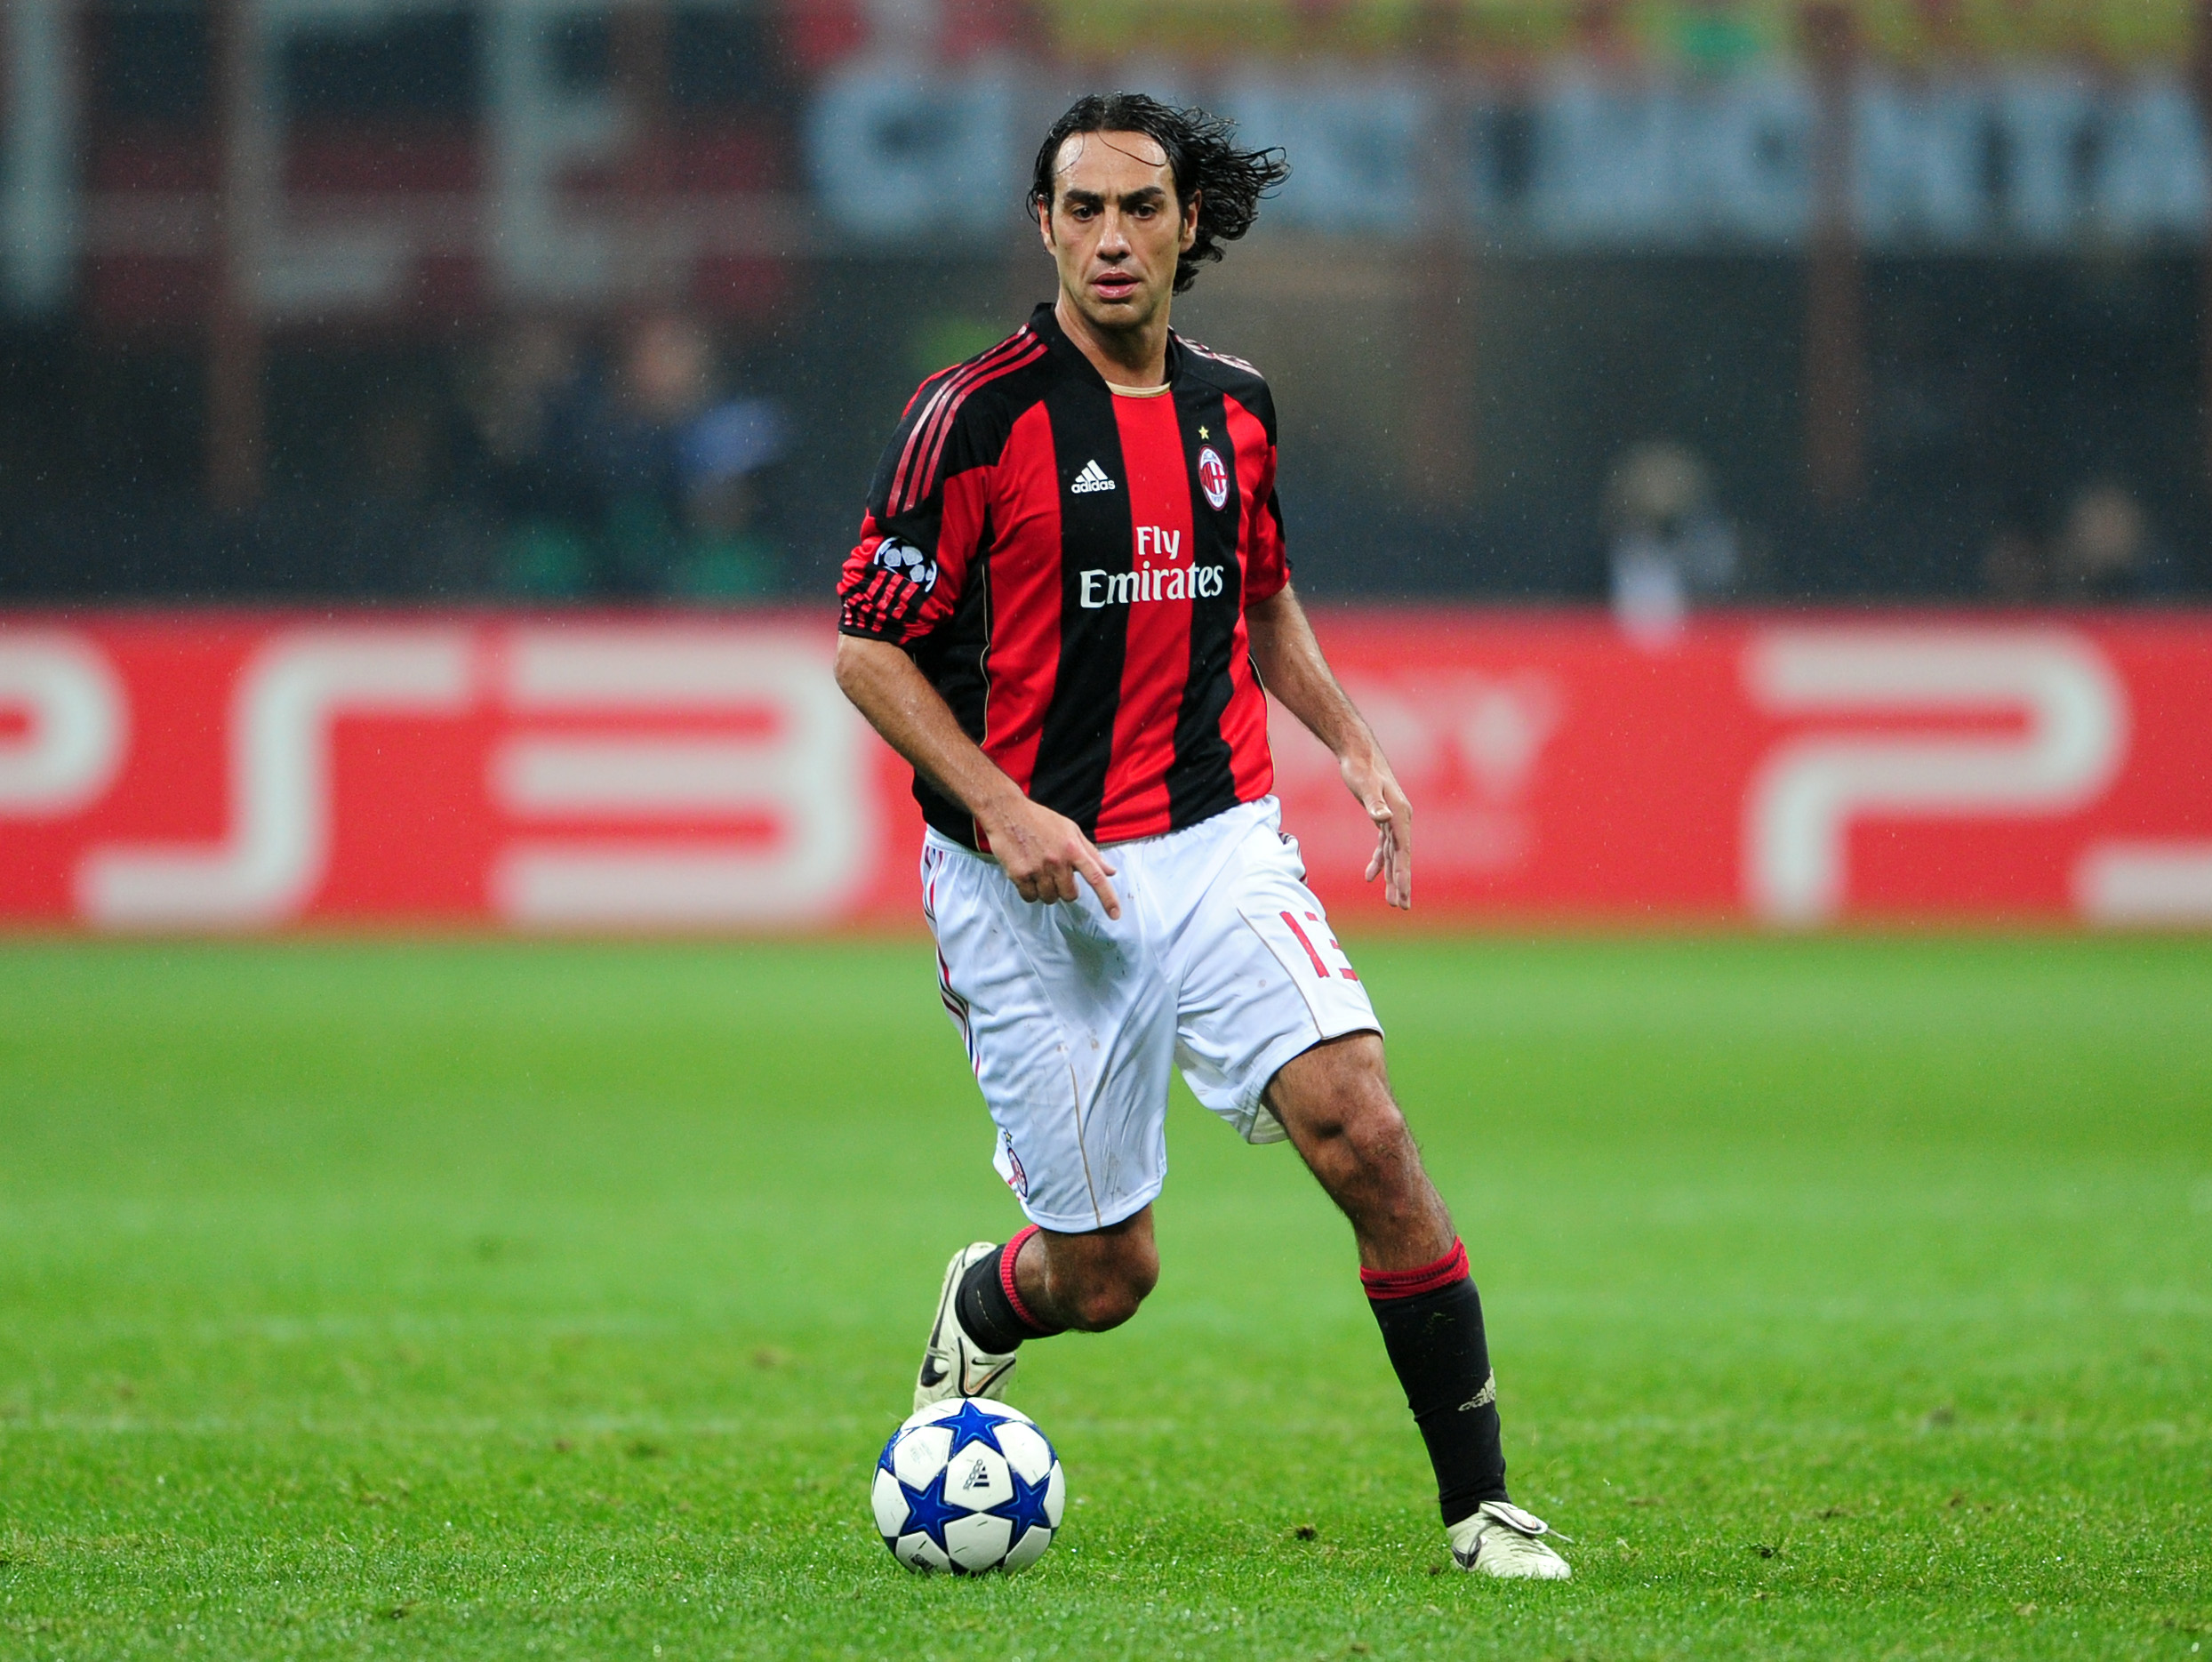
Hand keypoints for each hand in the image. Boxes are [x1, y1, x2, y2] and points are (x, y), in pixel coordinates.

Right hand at [977, 793, 1121, 918]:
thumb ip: (1091, 852)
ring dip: (1046, 891)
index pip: (1096, 878)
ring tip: (1039, 871)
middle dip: (1065, 890)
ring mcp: (1038, 869)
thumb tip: (1111, 871)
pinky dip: (1029, 892)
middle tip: (1056, 875)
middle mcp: (1058, 861)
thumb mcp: (1070, 830)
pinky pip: (1030, 897)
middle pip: (1070, 895)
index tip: (1115, 915)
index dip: (1108, 898)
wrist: (1007, 812)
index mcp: (1073, 849)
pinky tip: (1027, 875)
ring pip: (1049, 898)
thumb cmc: (1040, 820)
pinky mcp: (1020, 874)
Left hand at [1340, 746, 1411, 909]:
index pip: (1403, 853)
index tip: (1403, 897)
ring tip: (1391, 901)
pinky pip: (1384, 845)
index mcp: (1401, 816)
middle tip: (1400, 906)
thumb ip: (1374, 804)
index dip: (1403, 876)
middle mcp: (1401, 819)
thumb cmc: (1361, 768)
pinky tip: (1370, 876)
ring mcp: (1393, 819)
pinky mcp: (1383, 817)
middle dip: (1401, 883)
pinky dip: (1379, 861)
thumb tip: (1383, 818)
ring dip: (1391, 876)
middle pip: (1402, 857)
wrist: (1358, 752)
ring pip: (1393, 854)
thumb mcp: (1365, 786)